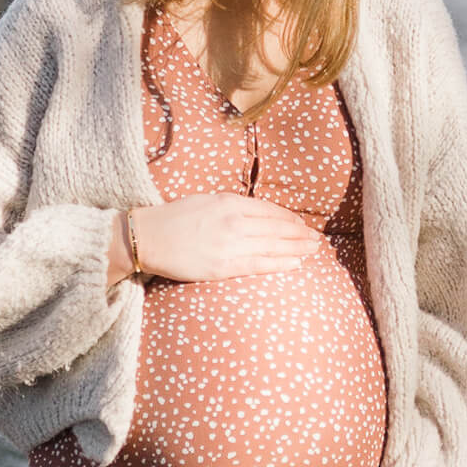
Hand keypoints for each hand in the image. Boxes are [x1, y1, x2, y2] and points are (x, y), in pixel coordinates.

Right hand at [110, 193, 321, 285]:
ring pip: (274, 246)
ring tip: (313, 250)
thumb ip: (231, 205)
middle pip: (277, 228)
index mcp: (229, 202)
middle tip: (317, 239)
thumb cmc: (174, 218)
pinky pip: (260, 264)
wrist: (149, 237)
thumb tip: (255, 212)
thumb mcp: (206, 200)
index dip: (289, 219)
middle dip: (300, 234)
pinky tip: (296, 264)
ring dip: (297, 248)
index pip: (269, 210)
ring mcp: (231, 244)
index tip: (301, 224)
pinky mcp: (224, 266)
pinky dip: (282, 263)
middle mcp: (235, 221)